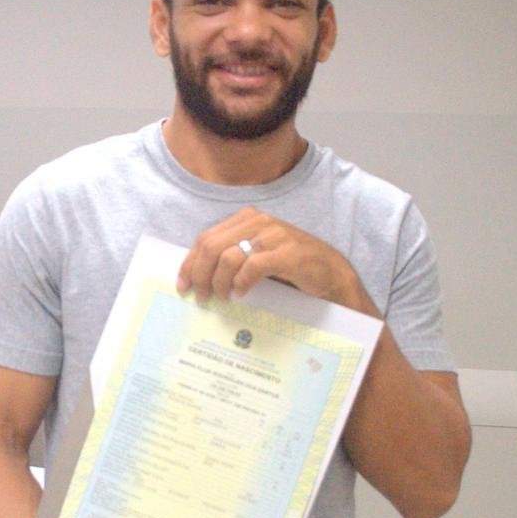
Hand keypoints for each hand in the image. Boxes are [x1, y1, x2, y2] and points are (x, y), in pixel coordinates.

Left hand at [177, 206, 374, 313]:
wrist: (333, 274)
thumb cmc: (291, 268)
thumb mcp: (258, 256)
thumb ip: (233, 257)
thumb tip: (199, 276)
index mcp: (247, 219)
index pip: (206, 237)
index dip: (190, 262)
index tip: (183, 284)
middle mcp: (259, 222)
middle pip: (212, 246)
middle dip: (200, 274)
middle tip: (201, 297)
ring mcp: (274, 235)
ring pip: (229, 256)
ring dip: (219, 282)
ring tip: (221, 298)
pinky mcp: (288, 253)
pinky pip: (253, 266)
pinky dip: (242, 282)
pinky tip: (241, 293)